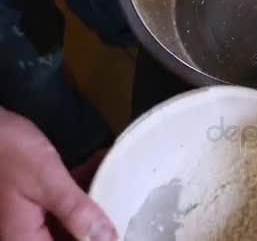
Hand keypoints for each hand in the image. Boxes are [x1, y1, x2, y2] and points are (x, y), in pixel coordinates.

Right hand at [0, 108, 117, 240]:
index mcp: (23, 239)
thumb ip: (77, 211)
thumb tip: (108, 239)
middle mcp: (23, 235)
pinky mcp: (32, 202)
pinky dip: (79, 189)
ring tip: (110, 178)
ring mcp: (28, 219)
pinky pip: (61, 205)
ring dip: (91, 202)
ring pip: (68, 223)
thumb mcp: (47, 181)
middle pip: (68, 238)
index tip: (116, 229)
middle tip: (120, 202)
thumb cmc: (7, 151)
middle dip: (95, 224)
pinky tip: (96, 165)